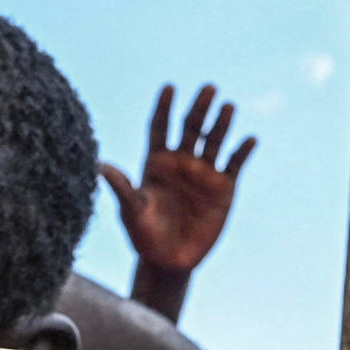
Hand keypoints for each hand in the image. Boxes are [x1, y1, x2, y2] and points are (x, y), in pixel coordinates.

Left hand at [101, 83, 254, 322]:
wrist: (168, 261)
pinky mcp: (223, 188)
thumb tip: (100, 165)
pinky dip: (242, 151)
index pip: (160, 127)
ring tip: (227, 106)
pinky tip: (249, 140)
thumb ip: (122, 188)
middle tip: (208, 88)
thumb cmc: (143, 236)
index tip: (169, 87)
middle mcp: (181, 162)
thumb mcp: (131, 211)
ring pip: (214, 140)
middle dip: (199, 108)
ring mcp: (203, 173)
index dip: (164, 107)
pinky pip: (234, 164)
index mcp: (156, 162)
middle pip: (190, 127)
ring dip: (221, 123)